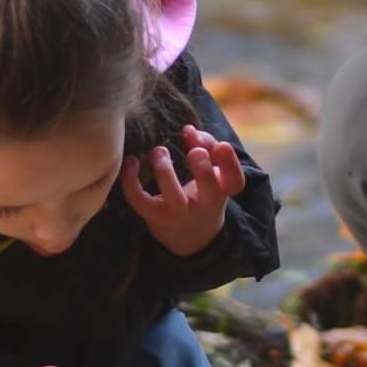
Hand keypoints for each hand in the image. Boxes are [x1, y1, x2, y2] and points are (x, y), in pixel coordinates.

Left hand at [120, 123, 245, 255]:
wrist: (189, 236)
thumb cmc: (202, 194)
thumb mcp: (213, 175)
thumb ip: (206, 147)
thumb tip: (188, 130)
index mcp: (222, 192)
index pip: (235, 182)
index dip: (230, 163)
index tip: (222, 145)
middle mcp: (204, 205)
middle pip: (209, 190)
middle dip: (203, 169)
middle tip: (195, 151)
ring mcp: (179, 213)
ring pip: (174, 196)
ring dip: (165, 170)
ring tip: (160, 150)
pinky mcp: (154, 216)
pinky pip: (140, 200)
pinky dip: (131, 180)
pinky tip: (131, 162)